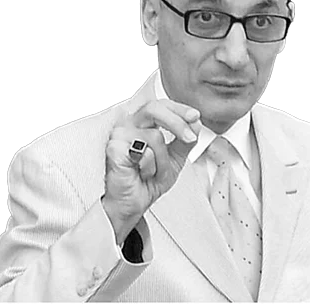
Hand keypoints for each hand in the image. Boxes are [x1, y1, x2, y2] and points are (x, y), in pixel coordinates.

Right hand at [102, 99, 200, 244]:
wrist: (133, 204)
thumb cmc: (147, 181)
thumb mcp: (175, 158)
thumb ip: (184, 141)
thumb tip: (196, 125)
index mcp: (143, 122)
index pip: (162, 105)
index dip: (179, 108)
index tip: (195, 116)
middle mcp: (130, 124)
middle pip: (155, 108)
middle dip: (177, 123)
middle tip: (190, 138)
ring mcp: (120, 134)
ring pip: (155, 136)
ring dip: (162, 160)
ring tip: (153, 172)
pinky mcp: (114, 148)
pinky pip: (143, 152)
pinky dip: (150, 167)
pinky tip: (141, 173)